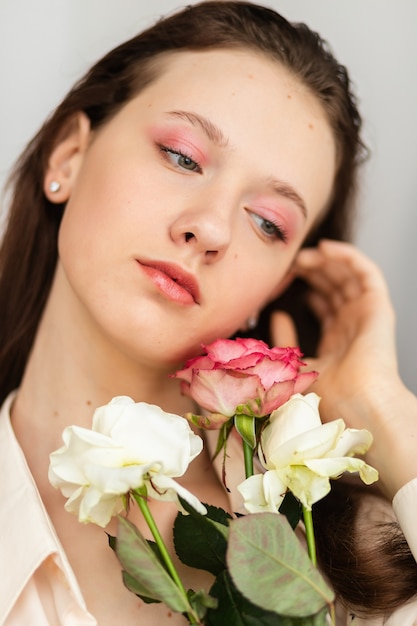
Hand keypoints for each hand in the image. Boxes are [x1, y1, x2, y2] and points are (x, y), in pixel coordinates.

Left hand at [271, 240, 416, 497]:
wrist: (356, 406)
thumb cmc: (325, 397)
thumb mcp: (293, 365)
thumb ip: (284, 340)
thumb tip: (275, 315)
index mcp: (337, 343)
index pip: (322, 308)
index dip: (305, 290)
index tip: (282, 279)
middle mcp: (353, 327)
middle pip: (334, 289)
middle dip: (313, 272)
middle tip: (289, 262)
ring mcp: (366, 316)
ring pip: (347, 277)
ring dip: (325, 262)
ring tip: (301, 256)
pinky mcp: (377, 307)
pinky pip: (365, 273)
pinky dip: (347, 257)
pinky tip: (324, 249)